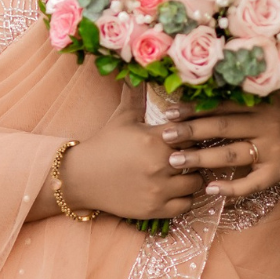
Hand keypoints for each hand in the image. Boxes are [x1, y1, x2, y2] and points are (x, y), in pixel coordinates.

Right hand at [59, 103, 205, 219]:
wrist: (81, 177)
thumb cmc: (105, 144)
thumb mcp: (122, 117)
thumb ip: (136, 94)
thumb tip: (136, 69)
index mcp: (154, 138)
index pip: (192, 132)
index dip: (195, 132)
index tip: (193, 133)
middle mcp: (159, 164)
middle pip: (198, 157)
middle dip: (197, 153)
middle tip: (196, 151)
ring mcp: (158, 189)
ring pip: (196, 182)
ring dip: (194, 175)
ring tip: (189, 170)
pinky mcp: (155, 208)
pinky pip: (186, 204)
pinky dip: (186, 196)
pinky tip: (180, 188)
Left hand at [159, 94, 279, 198]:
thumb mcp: (267, 96)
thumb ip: (239, 96)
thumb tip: (197, 93)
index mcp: (261, 103)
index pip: (222, 105)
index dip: (195, 109)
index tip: (170, 113)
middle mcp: (267, 125)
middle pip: (223, 128)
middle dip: (191, 133)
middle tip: (165, 137)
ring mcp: (273, 150)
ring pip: (232, 155)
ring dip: (202, 159)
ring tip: (176, 161)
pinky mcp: (279, 172)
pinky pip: (252, 183)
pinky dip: (232, 188)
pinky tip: (210, 188)